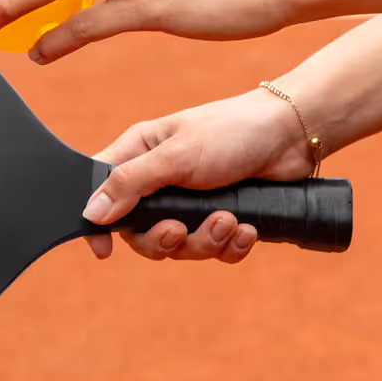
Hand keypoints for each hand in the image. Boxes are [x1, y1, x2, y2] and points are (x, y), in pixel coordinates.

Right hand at [83, 87, 314, 262]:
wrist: (291, 134)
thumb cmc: (230, 130)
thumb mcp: (175, 156)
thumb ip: (131, 183)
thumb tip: (90, 212)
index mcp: (139, 155)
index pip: (101, 193)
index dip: (98, 224)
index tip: (103, 250)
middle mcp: (160, 182)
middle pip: (142, 233)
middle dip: (164, 240)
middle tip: (180, 231)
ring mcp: (192, 202)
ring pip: (181, 246)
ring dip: (206, 241)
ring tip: (229, 221)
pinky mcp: (222, 217)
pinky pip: (216, 250)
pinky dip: (231, 246)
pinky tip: (247, 229)